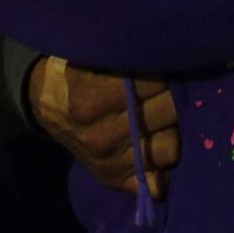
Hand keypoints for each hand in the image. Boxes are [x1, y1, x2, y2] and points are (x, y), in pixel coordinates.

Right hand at [31, 57, 178, 197]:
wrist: (48, 109)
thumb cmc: (76, 75)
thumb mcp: (90, 58)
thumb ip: (124, 57)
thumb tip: (165, 50)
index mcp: (91, 100)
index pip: (153, 84)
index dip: (169, 70)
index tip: (176, 62)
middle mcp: (102, 137)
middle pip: (167, 114)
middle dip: (180, 95)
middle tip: (185, 85)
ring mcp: (110, 164)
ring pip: (171, 148)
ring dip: (179, 129)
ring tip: (178, 113)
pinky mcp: (116, 181)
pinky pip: (158, 182)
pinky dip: (167, 165)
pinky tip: (166, 143)